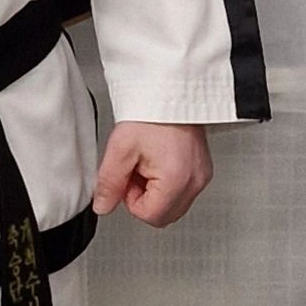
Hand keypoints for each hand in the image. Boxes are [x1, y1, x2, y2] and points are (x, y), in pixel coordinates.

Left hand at [92, 122, 211, 226]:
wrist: (169, 90)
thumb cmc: (150, 112)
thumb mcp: (121, 148)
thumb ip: (109, 182)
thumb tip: (102, 205)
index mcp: (177, 179)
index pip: (150, 215)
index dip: (131, 199)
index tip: (128, 176)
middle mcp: (195, 181)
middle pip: (164, 214)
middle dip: (144, 197)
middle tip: (136, 168)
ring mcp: (201, 175)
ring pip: (173, 204)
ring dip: (155, 190)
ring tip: (147, 160)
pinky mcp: (202, 168)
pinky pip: (182, 190)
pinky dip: (167, 181)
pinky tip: (158, 158)